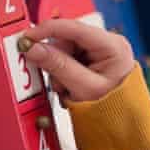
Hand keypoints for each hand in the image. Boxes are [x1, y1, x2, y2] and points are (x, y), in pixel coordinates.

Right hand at [20, 19, 134, 101]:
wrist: (120, 122)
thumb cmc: (112, 108)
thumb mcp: (83, 88)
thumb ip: (58, 66)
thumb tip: (33, 48)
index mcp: (112, 46)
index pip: (74, 28)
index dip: (47, 30)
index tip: (28, 38)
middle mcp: (108, 42)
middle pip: (67, 40)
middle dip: (57, 62)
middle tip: (61, 83)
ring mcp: (100, 50)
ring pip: (64, 50)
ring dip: (60, 71)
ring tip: (70, 89)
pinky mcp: (92, 58)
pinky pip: (68, 58)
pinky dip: (64, 73)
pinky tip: (72, 86)